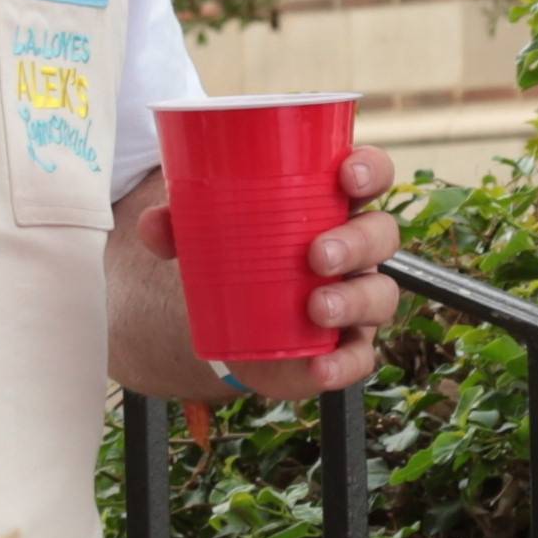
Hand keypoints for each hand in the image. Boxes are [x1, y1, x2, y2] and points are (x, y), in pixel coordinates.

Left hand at [135, 143, 408, 399]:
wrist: (235, 326)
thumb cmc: (239, 258)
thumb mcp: (208, 234)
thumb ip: (181, 224)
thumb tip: (154, 224)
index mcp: (331, 206)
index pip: (369, 176)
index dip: (369, 170)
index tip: (347, 174)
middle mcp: (355, 250)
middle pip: (382, 234)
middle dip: (357, 242)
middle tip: (317, 255)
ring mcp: (356, 299)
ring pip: (380, 294)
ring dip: (353, 300)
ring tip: (316, 307)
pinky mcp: (345, 347)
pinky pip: (360, 357)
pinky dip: (343, 364)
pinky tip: (319, 367)